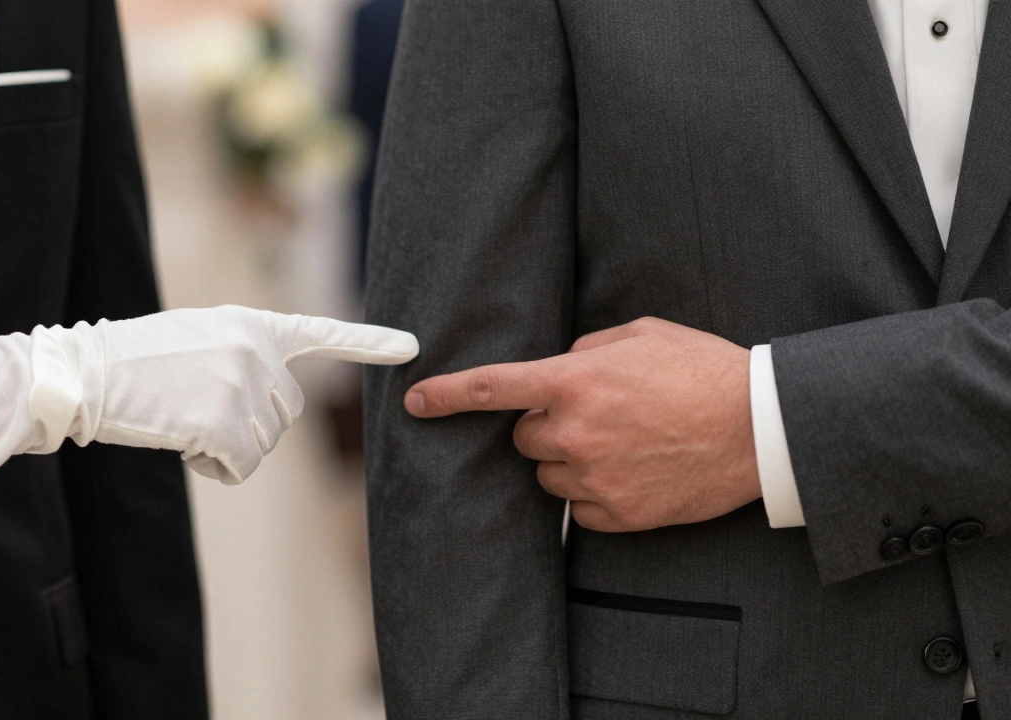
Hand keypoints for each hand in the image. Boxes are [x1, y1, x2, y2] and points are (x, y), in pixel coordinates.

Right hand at [30, 305, 418, 483]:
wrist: (86, 373)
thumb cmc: (134, 361)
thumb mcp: (199, 339)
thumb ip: (243, 357)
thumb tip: (276, 407)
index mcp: (251, 324)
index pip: (320, 332)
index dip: (368, 342)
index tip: (411, 348)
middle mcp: (256, 351)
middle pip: (285, 414)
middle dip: (249, 426)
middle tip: (196, 410)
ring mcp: (243, 386)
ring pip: (263, 445)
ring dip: (226, 447)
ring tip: (181, 417)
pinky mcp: (225, 423)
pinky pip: (239, 467)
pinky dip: (213, 466)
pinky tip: (180, 440)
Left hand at [404, 317, 758, 530]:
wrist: (760, 426)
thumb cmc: (702, 371)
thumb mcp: (640, 335)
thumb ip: (584, 350)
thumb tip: (557, 369)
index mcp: (573, 381)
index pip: (491, 389)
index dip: (447, 395)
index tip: (416, 401)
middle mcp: (574, 432)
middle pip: (524, 438)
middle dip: (546, 426)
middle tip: (597, 415)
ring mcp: (595, 478)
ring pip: (550, 476)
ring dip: (571, 461)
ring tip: (627, 443)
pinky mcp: (618, 515)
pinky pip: (581, 509)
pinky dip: (597, 493)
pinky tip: (637, 470)